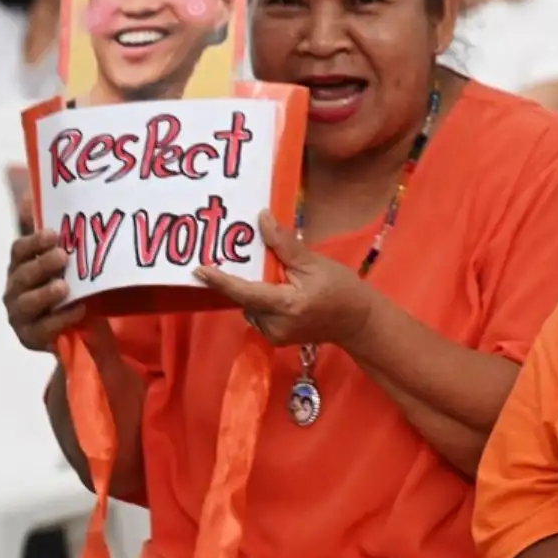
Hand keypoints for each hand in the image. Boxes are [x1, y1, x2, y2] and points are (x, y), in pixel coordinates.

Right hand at [4, 230, 86, 350]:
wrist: (81, 331)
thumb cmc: (73, 291)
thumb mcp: (72, 268)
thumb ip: (68, 246)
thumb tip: (64, 211)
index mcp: (21, 268)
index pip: (19, 251)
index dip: (34, 242)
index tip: (54, 234)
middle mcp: (15, 291)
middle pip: (22, 275)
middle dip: (41, 265)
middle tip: (62, 256)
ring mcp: (20, 316)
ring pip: (27, 303)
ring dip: (45, 293)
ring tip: (63, 286)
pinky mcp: (31, 338)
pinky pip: (43, 328)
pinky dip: (61, 319)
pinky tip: (79, 309)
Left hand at [194, 211, 376, 348]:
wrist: (358, 322)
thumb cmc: (341, 289)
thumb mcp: (315, 263)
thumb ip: (285, 245)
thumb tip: (262, 219)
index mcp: (287, 305)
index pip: (246, 292)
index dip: (221, 281)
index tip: (199, 270)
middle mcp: (276, 324)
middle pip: (245, 299)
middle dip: (246, 281)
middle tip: (257, 265)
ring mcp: (275, 335)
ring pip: (250, 308)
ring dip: (257, 292)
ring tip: (281, 281)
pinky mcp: (276, 339)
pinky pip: (259, 316)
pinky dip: (264, 303)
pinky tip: (282, 296)